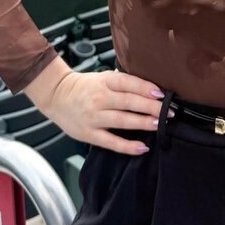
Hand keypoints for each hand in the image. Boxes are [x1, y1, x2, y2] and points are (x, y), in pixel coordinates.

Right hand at [45, 69, 173, 154]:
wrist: (56, 96)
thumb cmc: (84, 87)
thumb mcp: (102, 77)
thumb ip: (123, 81)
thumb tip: (149, 86)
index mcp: (104, 82)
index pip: (128, 82)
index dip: (146, 88)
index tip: (161, 94)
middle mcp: (99, 99)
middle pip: (129, 102)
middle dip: (151, 107)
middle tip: (168, 112)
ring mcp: (94, 117)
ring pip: (122, 121)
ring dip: (143, 123)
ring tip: (159, 124)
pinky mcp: (89, 134)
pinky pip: (111, 142)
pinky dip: (128, 146)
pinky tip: (142, 147)